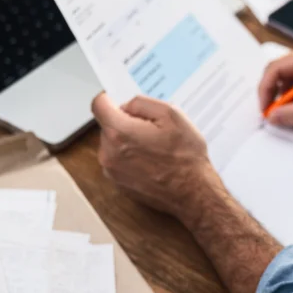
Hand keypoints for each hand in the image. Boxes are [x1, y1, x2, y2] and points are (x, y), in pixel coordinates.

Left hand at [91, 93, 219, 219]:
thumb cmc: (186, 157)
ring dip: (129, 141)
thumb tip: (126, 105)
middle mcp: (109, 153)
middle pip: (107, 125)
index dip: (111, 98)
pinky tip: (153, 162)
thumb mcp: (172, 115)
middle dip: (126, 122)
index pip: (98, 105)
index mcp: (119, 133)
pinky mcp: (118, 184)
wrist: (194, 193)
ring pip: (113, 144)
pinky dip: (131, 158)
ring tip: (156, 148)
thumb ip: (142, 103)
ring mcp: (112, 172)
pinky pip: (118, 161)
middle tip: (152, 129)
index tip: (120, 101)